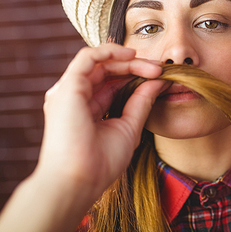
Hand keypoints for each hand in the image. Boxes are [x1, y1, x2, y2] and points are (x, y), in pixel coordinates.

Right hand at [37, 43, 165, 198]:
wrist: (80, 180)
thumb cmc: (101, 162)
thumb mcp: (129, 127)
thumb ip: (141, 102)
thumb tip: (160, 81)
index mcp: (88, 109)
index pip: (113, 83)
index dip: (137, 76)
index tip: (163, 77)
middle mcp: (76, 97)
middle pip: (108, 70)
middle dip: (136, 66)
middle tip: (161, 69)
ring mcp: (69, 91)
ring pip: (100, 61)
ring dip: (128, 60)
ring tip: (153, 66)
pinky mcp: (67, 87)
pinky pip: (88, 57)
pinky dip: (110, 51)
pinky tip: (132, 55)